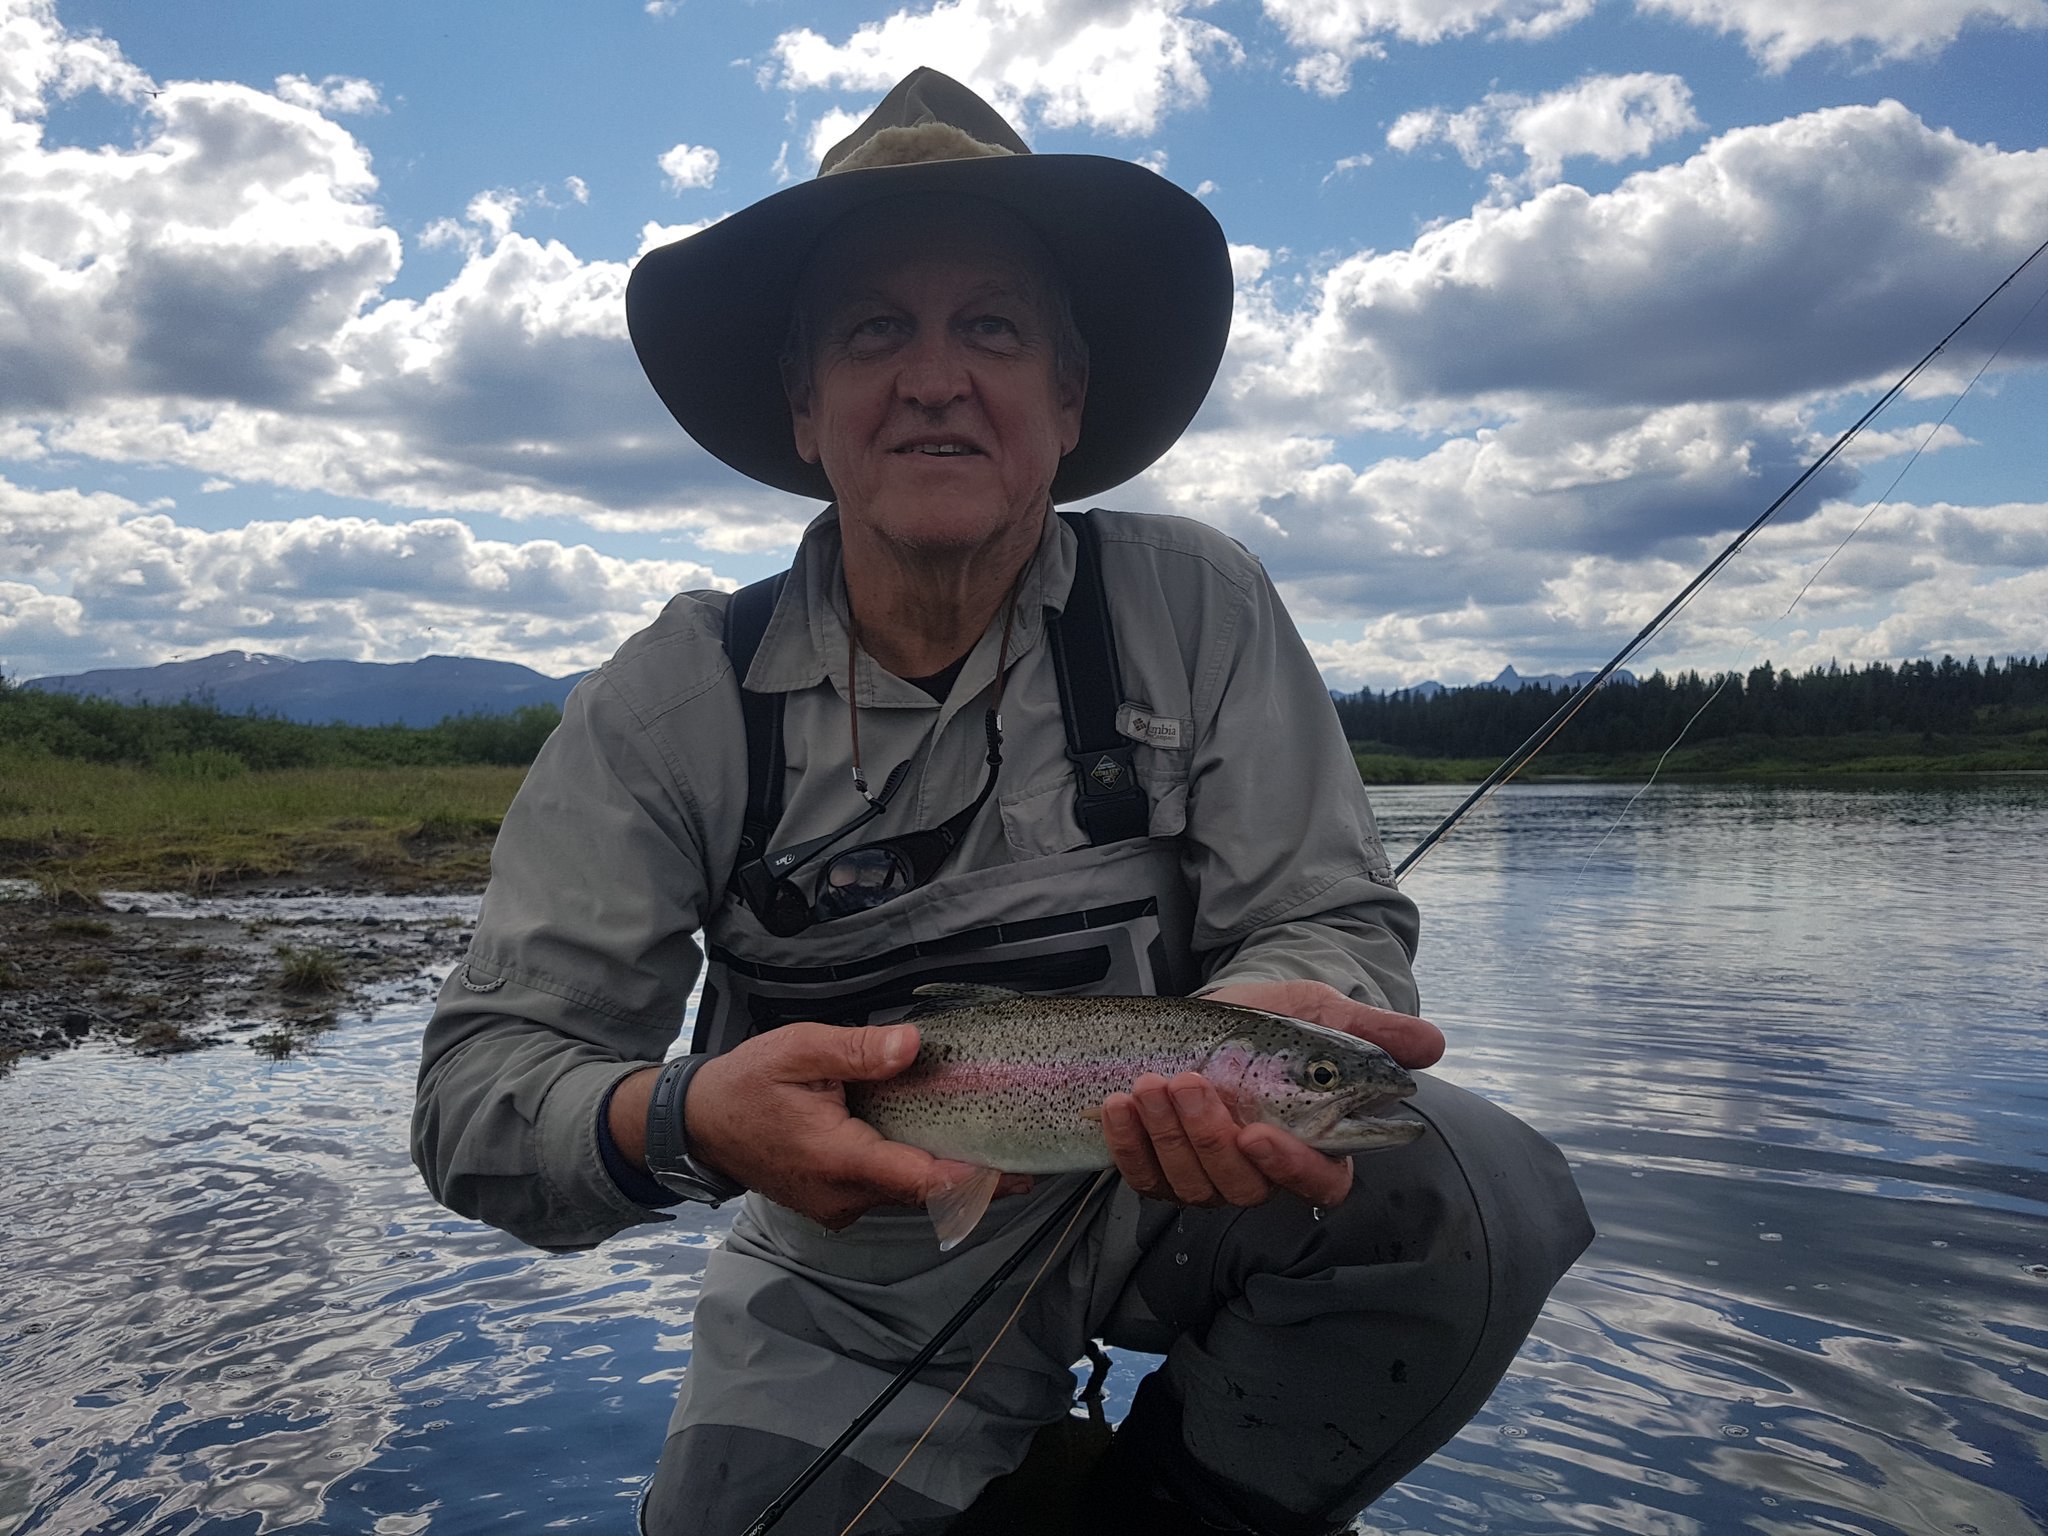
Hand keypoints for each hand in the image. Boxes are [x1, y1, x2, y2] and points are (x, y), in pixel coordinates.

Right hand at [682, 1023, 1028, 1229]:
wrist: (697, 1125)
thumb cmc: (746, 1083)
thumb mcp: (798, 1049)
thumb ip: (856, 1049)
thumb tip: (912, 1044)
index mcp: (837, 1159)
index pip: (919, 1181)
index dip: (971, 1180)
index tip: (1015, 1170)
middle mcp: (842, 1196)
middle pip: (923, 1193)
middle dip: (972, 1178)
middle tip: (1024, 1153)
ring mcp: (837, 1206)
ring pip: (906, 1196)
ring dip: (944, 1176)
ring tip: (994, 1148)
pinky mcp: (834, 1204)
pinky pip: (885, 1193)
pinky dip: (913, 1174)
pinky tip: (938, 1147)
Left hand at [1099, 979, 1440, 1210]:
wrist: (1209, 1014)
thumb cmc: (1272, 1022)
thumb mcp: (1321, 1013)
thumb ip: (1372, 1031)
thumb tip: (1431, 1047)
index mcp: (1314, 1144)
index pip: (1321, 1182)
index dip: (1292, 1167)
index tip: (1261, 1133)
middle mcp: (1263, 1171)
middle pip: (1244, 1187)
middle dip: (1210, 1138)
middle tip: (1190, 1084)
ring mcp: (1212, 1177)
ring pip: (1192, 1184)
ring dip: (1167, 1136)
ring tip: (1151, 1085)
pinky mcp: (1164, 1172)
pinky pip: (1146, 1177)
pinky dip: (1130, 1145)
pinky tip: (1122, 1105)